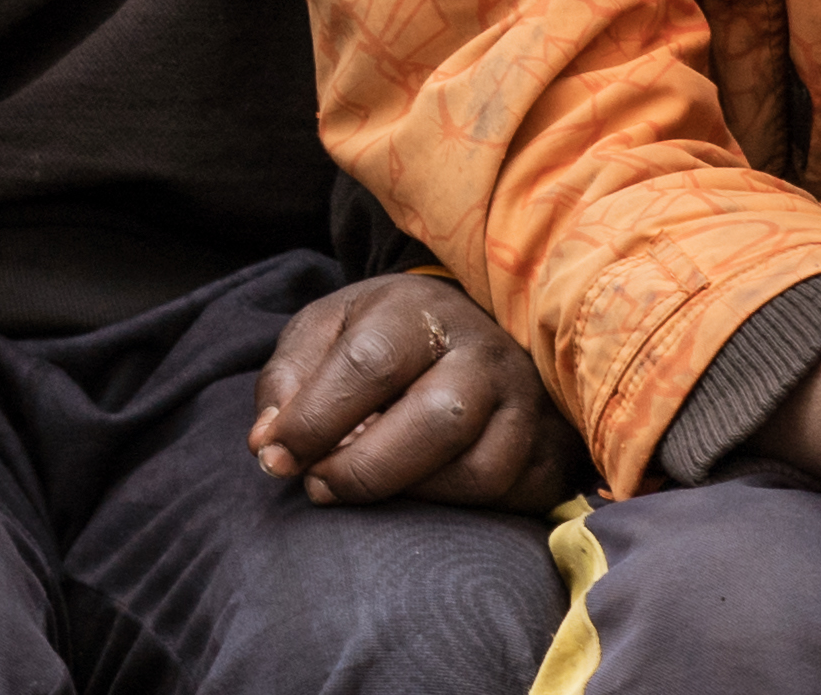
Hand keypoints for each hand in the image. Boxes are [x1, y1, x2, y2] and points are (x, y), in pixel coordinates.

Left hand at [246, 270, 572, 510]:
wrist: (466, 329)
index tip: (274, 457)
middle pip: (437, 421)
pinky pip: (511, 499)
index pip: (369, 365)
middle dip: (365, 469)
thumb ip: (287, 380)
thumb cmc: (383, 336)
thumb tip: (267, 444)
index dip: (315, 420)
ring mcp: (528, 402)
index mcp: (419, 309)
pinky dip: (458, 511)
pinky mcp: (553, 450)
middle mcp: (485, 351)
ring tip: (365, 489)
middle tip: (318, 487)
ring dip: (411, 496)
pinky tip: (420, 495)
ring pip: (478, 472)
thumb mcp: (327, 331)